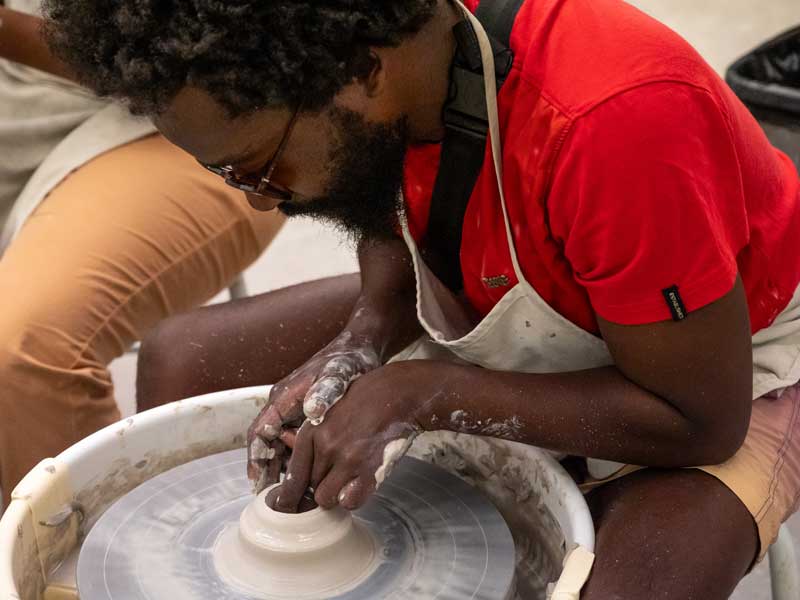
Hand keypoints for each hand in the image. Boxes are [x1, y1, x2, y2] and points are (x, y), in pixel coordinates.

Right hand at [247, 331, 379, 492]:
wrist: (361, 347)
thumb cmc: (348, 360)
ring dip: (282, 470)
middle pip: (267, 444)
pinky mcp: (310, 417)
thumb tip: (312, 411)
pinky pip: (298, 444)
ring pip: (282, 447)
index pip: (260, 433)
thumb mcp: (339, 373)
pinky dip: (299, 462)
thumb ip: (326, 390)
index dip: (256, 459)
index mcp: (283, 397)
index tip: (257, 484)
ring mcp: (296, 412)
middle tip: (273, 500)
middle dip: (267, 471)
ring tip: (288, 498)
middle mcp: (285, 406)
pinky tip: (308, 482)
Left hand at [272, 362, 424, 512]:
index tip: (289, 504)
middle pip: (310, 487)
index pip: (293, 475)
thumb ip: (311, 433)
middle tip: (335, 475)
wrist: (399, 394)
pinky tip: (360, 484)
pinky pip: (349, 502)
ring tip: (348, 478)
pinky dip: (353, 498)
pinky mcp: (369, 469)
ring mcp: (347, 459)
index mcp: (311, 431)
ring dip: (335, 493)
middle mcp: (326, 446)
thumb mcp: (330, 408)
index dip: (290, 494)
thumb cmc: (366, 398)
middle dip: (320, 485)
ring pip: (326, 498)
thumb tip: (288, 446)